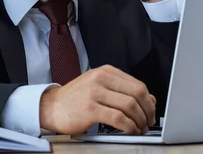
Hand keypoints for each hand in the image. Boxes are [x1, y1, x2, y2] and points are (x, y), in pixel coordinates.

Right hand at [39, 65, 156, 134]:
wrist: (51, 107)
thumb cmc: (76, 99)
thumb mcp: (100, 88)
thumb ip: (123, 91)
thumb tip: (150, 100)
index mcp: (106, 71)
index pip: (137, 84)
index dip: (149, 100)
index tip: (151, 111)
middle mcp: (101, 79)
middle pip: (137, 93)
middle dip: (147, 111)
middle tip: (148, 122)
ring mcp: (95, 92)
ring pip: (129, 105)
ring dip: (139, 120)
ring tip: (140, 128)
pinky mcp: (90, 108)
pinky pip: (118, 118)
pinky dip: (129, 126)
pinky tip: (130, 130)